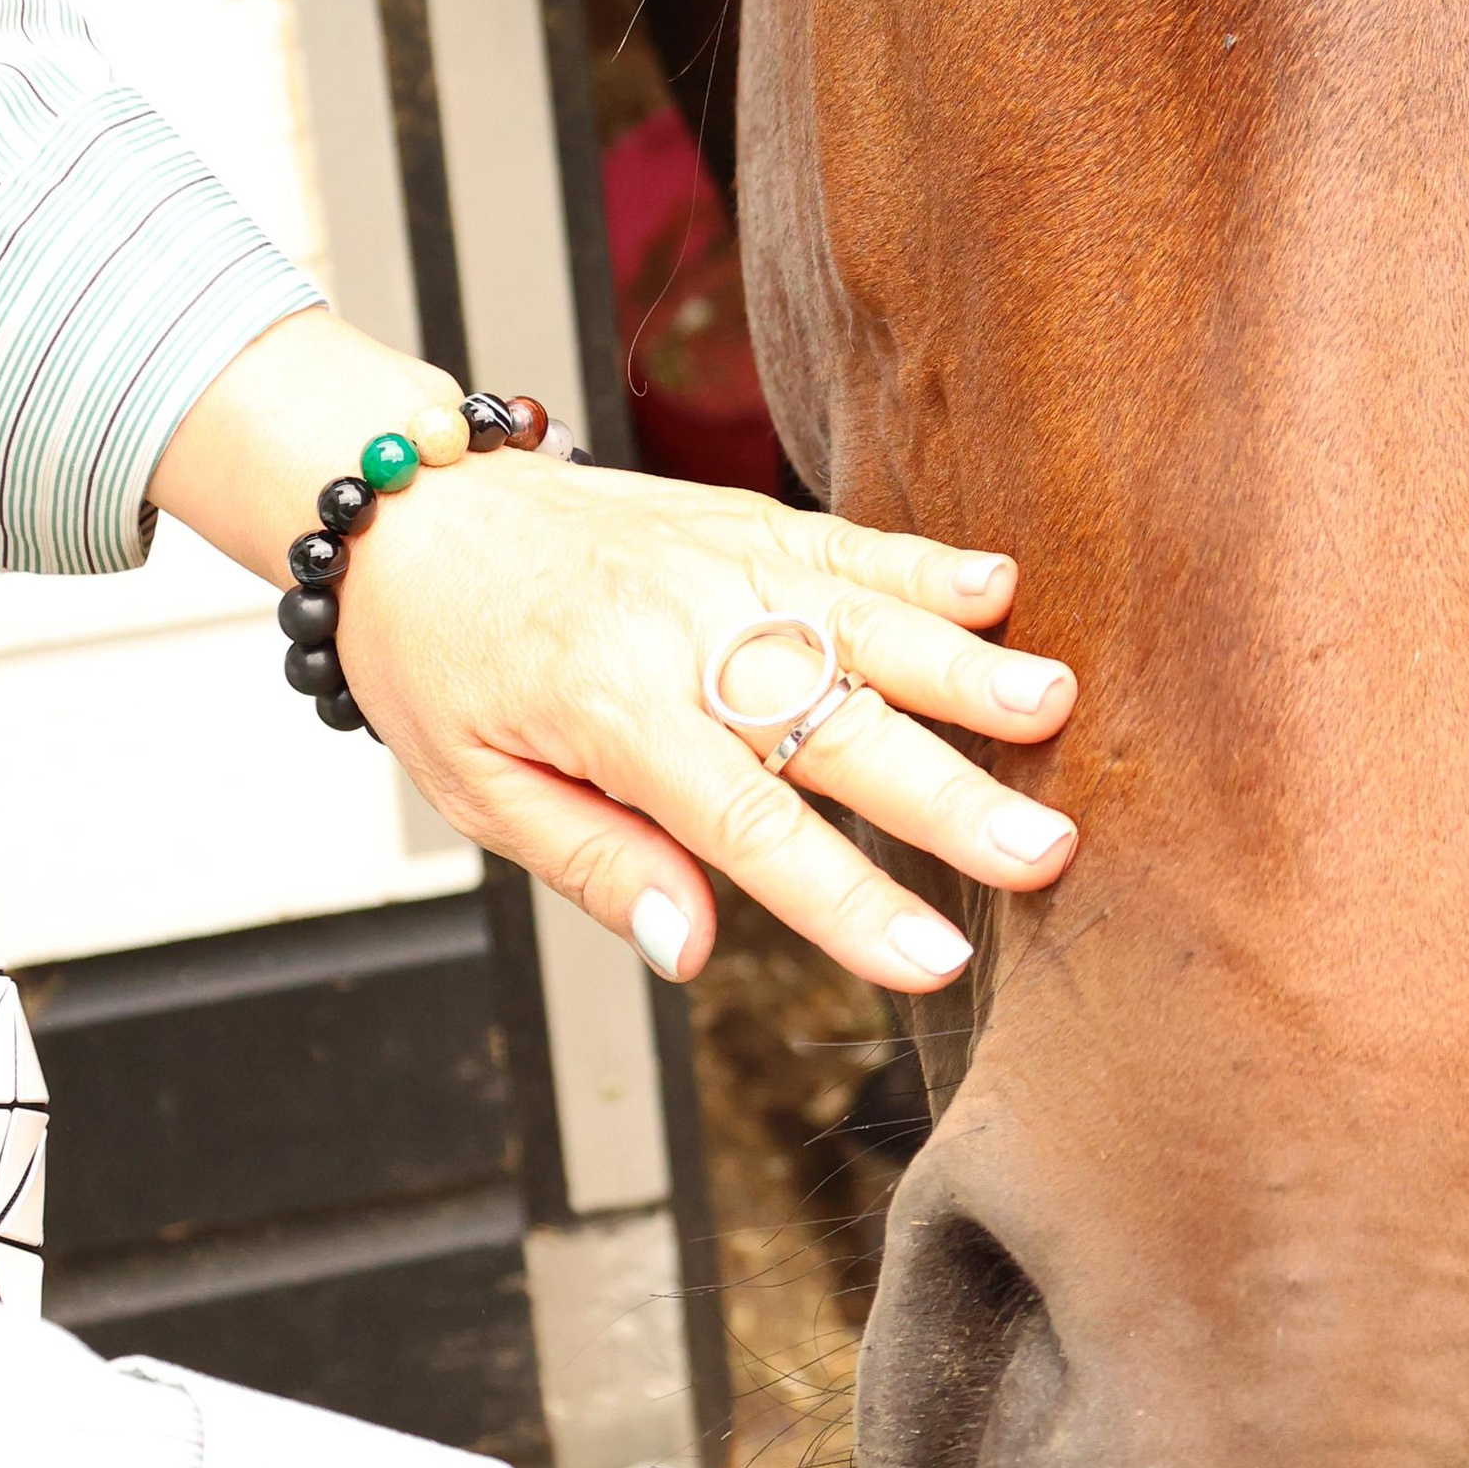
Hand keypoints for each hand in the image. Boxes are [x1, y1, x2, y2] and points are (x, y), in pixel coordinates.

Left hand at [148, 310, 1075, 990]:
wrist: (410, 508)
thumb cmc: (441, 663)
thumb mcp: (479, 789)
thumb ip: (597, 864)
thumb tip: (693, 952)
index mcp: (610, 715)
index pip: (748, 828)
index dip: (846, 900)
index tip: (932, 959)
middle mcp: (680, 633)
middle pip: (834, 729)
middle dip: (950, 796)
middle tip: (1048, 851)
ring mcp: (721, 566)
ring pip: (863, 623)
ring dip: (967, 670)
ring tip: (1059, 706)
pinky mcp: (743, 521)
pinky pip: (847, 544)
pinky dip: (926, 565)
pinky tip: (1001, 588)